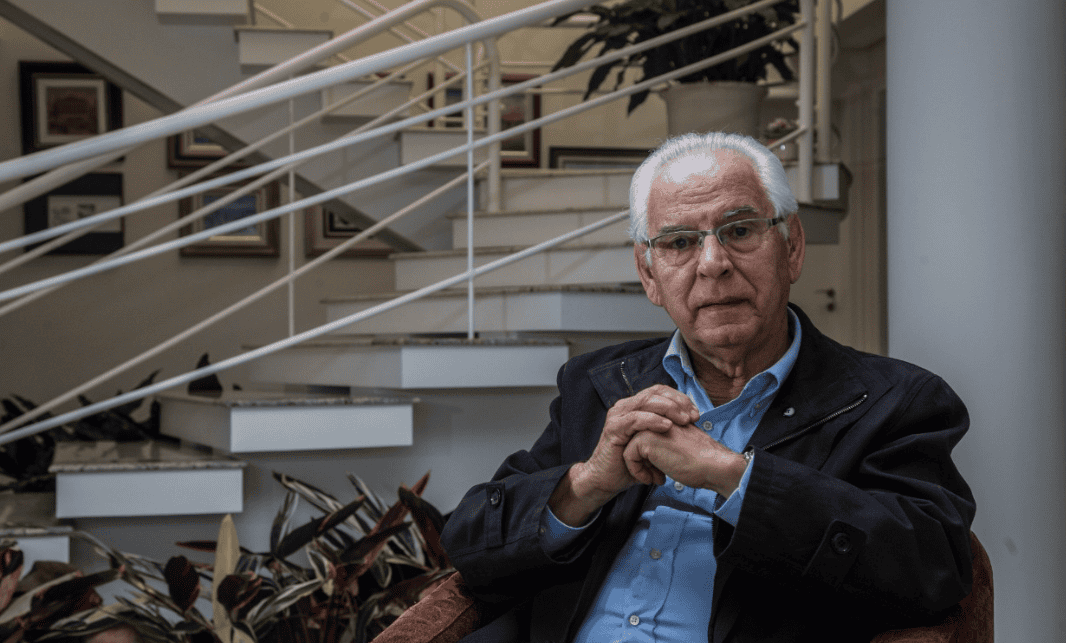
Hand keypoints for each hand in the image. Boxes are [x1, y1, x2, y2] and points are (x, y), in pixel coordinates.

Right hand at [549, 385, 698, 525]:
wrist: (608, 479)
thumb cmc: (632, 462)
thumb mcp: (654, 443)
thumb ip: (668, 431)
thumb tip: (692, 425)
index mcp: (636, 406)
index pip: (660, 391)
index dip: (680, 399)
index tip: (696, 414)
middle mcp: (626, 406)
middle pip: (655, 393)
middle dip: (678, 402)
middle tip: (693, 416)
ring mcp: (618, 416)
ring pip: (646, 401)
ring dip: (668, 409)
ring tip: (684, 420)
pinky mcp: (614, 429)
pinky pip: (635, 419)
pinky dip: (653, 420)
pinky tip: (667, 426)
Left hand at [622, 425, 747, 496]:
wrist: (712, 465)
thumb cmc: (700, 459)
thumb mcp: (679, 442)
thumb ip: (663, 438)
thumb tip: (647, 451)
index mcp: (666, 414)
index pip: (644, 434)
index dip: (650, 455)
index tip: (663, 468)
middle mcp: (656, 415)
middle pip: (635, 440)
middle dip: (642, 459)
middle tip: (657, 473)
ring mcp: (649, 425)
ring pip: (629, 448)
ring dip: (640, 466)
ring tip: (657, 476)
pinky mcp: (644, 438)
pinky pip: (628, 456)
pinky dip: (637, 471)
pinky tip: (653, 478)